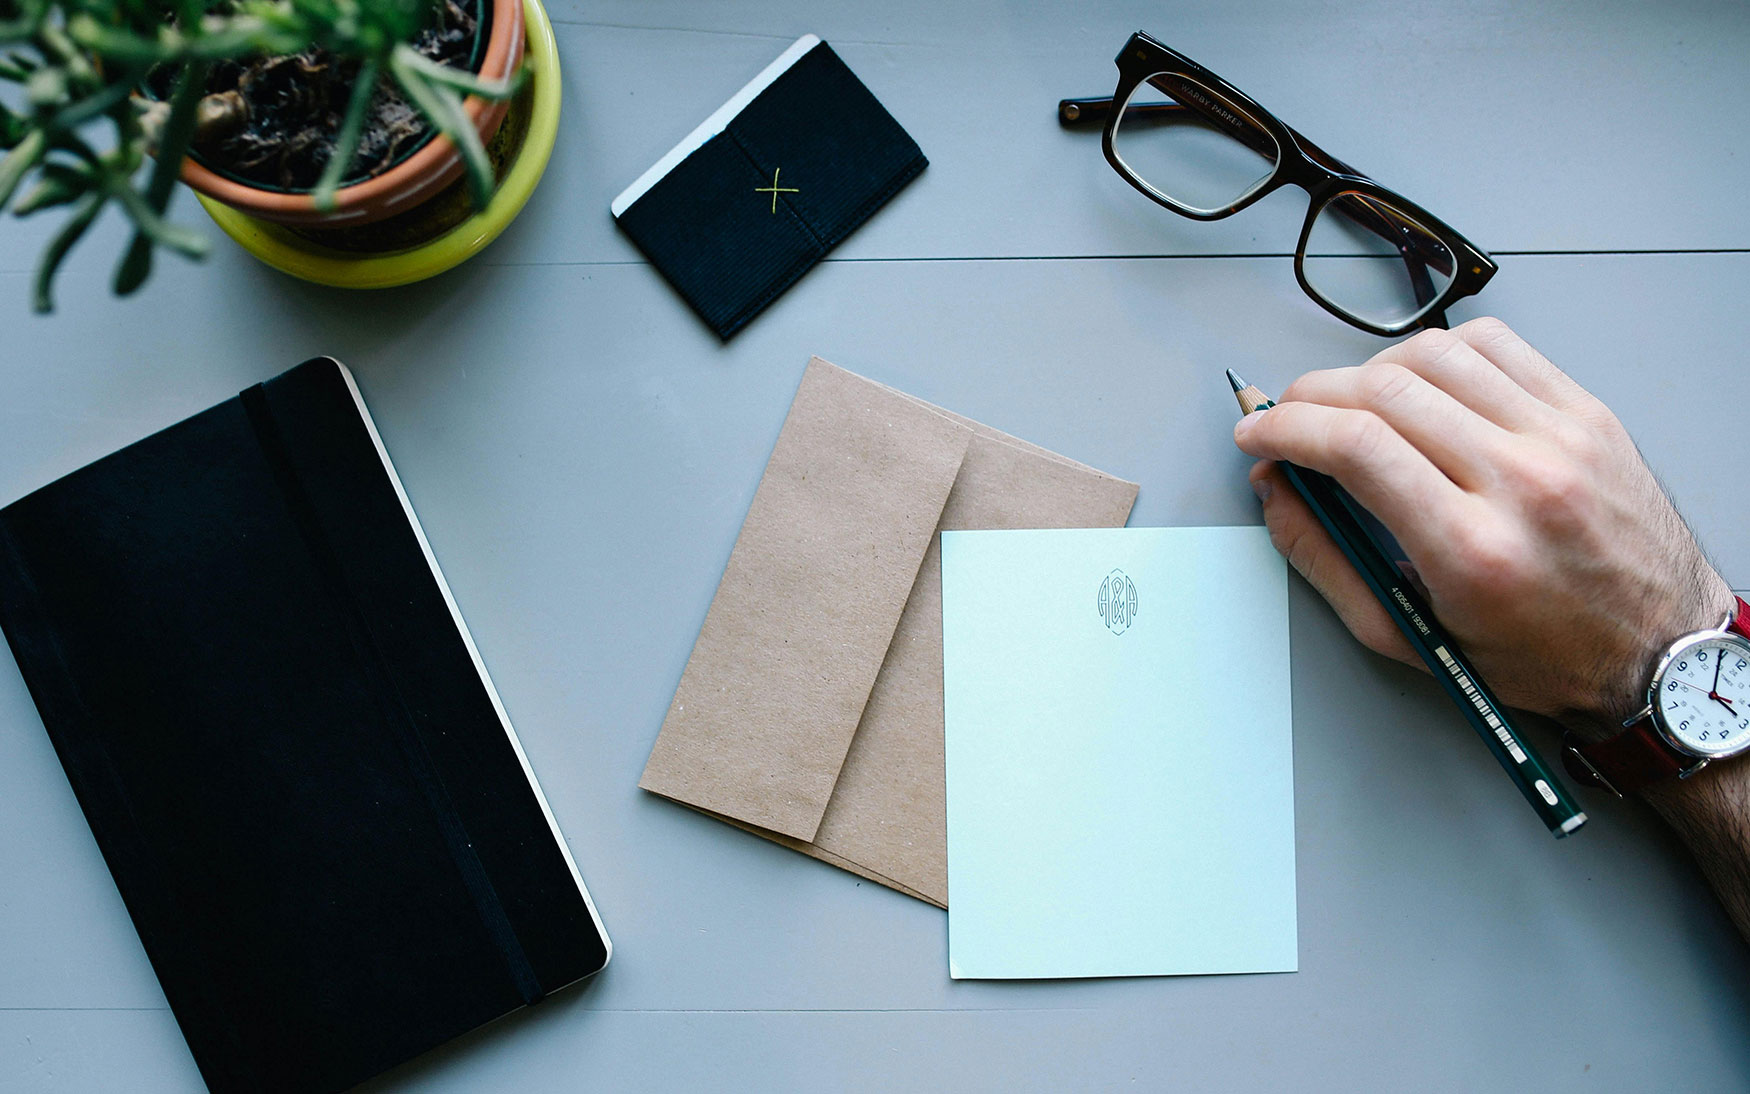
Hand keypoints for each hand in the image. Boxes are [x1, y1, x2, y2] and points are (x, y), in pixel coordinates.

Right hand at [1232, 318, 1732, 742]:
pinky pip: (1498, 344)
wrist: (1657, 651)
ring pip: (1436, 354)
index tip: (1257, 434)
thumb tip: (1276, 493)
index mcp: (1472, 549)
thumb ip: (1326, 563)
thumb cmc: (1541, 656)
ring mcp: (1561, 438)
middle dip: (1311, 395)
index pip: (1356, 446)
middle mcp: (1522, 481)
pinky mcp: (1588, 414)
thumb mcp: (1411, 636)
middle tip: (1287, 417)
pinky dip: (1440, 350)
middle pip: (1385, 390)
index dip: (1285, 428)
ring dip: (1369, 369)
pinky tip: (1420, 380)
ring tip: (1351, 403)